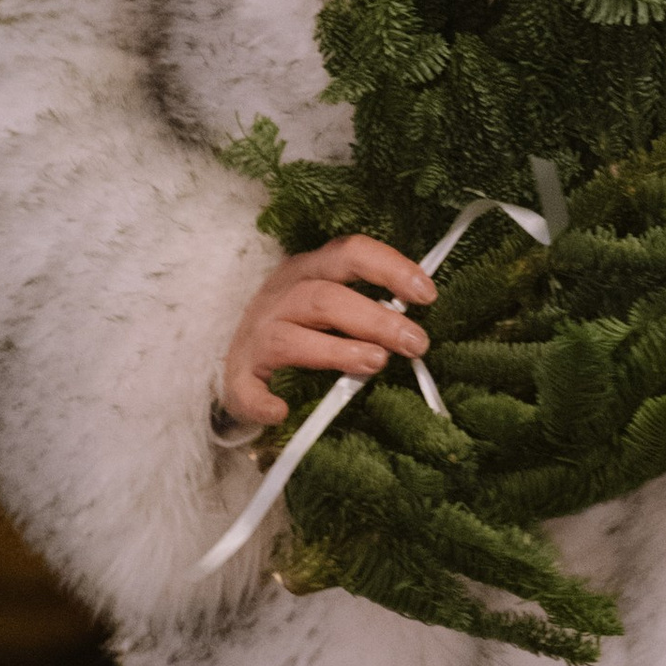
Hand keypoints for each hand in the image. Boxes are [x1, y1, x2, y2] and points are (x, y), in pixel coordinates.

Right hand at [220, 237, 439, 428]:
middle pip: (325, 297)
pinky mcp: (239, 375)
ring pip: (291, 337)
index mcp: (309, 270)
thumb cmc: (298, 325)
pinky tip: (282, 412)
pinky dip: (262, 400)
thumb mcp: (329, 303)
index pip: (350, 253)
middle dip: (376, 319)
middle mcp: (281, 296)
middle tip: (416, 343)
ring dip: (337, 351)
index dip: (390, 269)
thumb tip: (416, 327)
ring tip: (376, 363)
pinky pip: (246, 388)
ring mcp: (256, 334)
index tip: (427, 294)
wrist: (239, 356)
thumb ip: (366, 308)